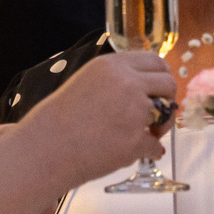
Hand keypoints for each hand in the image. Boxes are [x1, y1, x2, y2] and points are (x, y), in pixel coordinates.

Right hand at [11, 52, 176, 192]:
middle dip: (167, 100)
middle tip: (156, 115)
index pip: (156, 61)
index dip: (161, 77)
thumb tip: (146, 88)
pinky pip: (156, 145)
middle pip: (168, 84)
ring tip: (143, 135)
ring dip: (160, 126)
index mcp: (113, 65)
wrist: (44, 148)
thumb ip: (117, 79)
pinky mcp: (136, 140)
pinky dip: (149, 151)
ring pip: (167, 114)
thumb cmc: (59, 119)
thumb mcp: (87, 81)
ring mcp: (134, 112)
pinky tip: (133, 152)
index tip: (159, 90)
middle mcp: (128, 83)